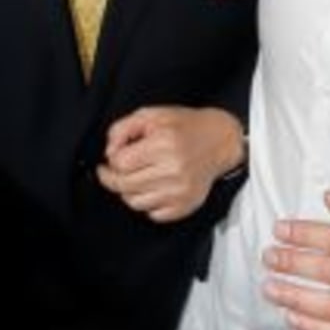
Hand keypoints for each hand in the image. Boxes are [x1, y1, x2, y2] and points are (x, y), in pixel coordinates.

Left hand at [95, 105, 243, 222]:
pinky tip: (153, 187)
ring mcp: (181, 191)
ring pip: (135, 202)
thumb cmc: (184, 126)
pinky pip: (153, 214)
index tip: (115, 155)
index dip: (112, 159)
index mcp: (164, 143)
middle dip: (112, 178)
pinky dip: (147, 203)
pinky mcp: (186, 205)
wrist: (220, 140)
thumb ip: (122, 129)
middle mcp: (173, 170)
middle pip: (124, 185)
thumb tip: (109, 153)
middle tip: (111, 171)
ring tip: (135, 177)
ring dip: (128, 191)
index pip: (120, 163)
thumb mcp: (150, 115)